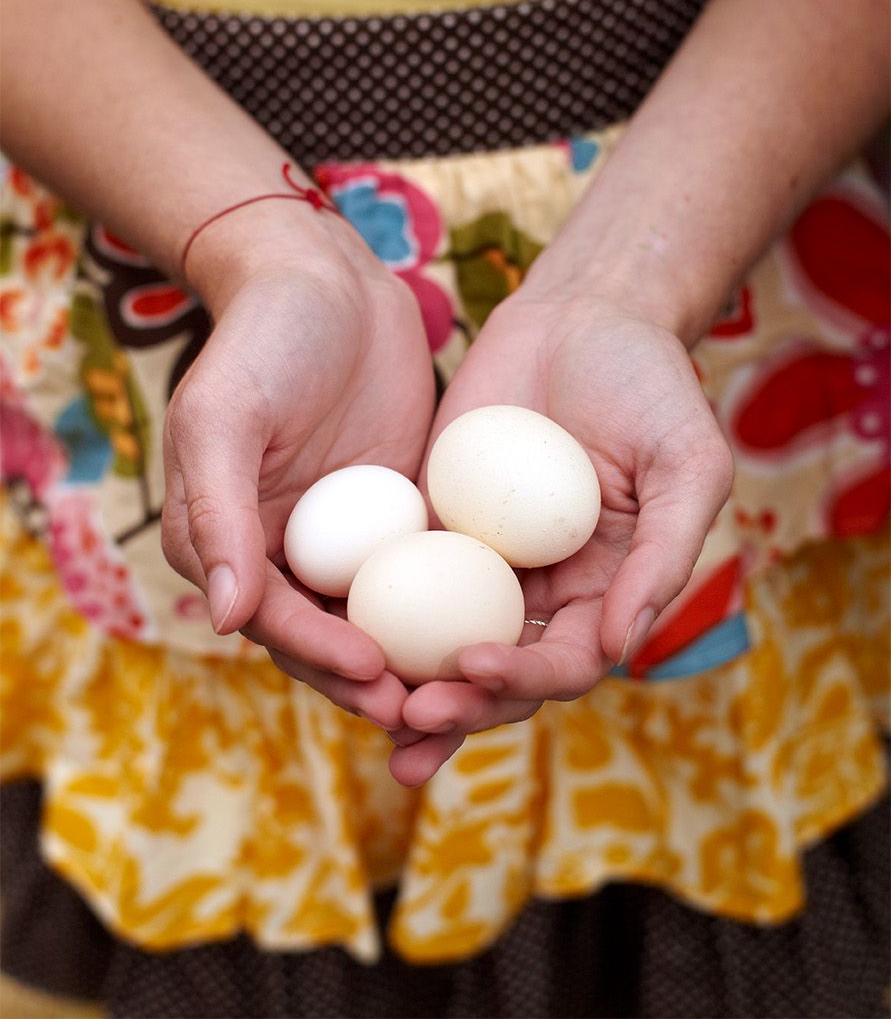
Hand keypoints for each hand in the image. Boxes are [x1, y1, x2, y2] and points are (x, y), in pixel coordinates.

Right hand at [161, 228, 435, 730]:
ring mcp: (348, 537)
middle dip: (373, 682)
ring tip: (469, 685)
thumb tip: (223, 620)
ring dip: (417, 659)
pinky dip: (452, 605)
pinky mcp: (402, 515)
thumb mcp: (224, 416)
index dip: (320, 655)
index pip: (275, 620)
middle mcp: (285, 552)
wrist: (326, 279)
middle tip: (429, 707)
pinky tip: (497, 626)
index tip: (373, 674)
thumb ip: (217, 512)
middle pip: (329, 637)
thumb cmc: (263, 341)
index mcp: (228, 543)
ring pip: (383, 617)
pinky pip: (427, 571)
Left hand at [389, 289, 732, 784]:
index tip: (473, 664)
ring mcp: (482, 558)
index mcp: (605, 591)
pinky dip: (374, 610)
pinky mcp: (434, 519)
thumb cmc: (652, 384)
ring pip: (441, 639)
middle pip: (496, 671)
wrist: (587, 312)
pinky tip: (335, 627)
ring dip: (409, 681)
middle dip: (456, 707)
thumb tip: (619, 649)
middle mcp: (542, 588)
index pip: (563, 661)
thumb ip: (665, 554)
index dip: (522, 678)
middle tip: (408, 718)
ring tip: (368, 704)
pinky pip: (401, 573)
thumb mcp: (687, 463)